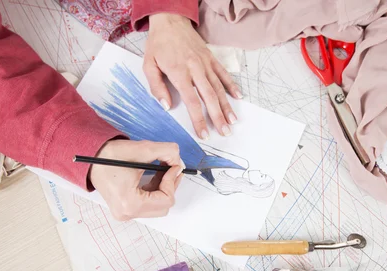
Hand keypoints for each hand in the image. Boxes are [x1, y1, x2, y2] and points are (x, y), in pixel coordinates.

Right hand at [89, 140, 182, 220]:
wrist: (90, 159)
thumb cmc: (109, 155)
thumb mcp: (142, 149)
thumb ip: (167, 152)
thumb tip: (179, 160)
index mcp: (130, 203)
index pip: (166, 199)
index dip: (172, 181)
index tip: (173, 166)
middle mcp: (127, 213)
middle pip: (164, 206)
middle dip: (170, 186)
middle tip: (171, 168)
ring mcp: (125, 213)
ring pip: (158, 206)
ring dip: (164, 189)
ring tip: (161, 171)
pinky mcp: (125, 209)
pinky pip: (149, 204)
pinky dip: (155, 191)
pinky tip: (153, 177)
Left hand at [144, 13, 241, 139]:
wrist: (170, 20)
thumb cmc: (158, 44)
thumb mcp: (148, 65)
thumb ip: (156, 87)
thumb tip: (166, 106)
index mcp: (179, 72)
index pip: (191, 101)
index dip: (198, 119)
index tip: (203, 133)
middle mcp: (195, 69)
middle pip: (209, 97)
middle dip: (218, 117)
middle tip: (225, 132)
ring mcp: (205, 63)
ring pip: (219, 88)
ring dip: (227, 105)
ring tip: (233, 121)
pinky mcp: (211, 58)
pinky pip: (223, 73)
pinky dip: (231, 85)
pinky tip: (238, 97)